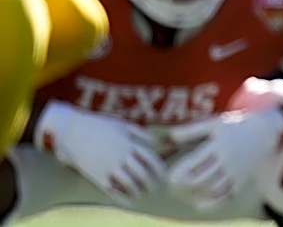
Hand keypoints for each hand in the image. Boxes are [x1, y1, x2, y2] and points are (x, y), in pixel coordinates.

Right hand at [35, 100, 165, 204]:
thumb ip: (139, 132)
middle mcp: (122, 156)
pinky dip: (124, 198)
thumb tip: (154, 141)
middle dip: (152, 183)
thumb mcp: (121, 124)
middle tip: (156, 188)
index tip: (164, 175)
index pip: (151, 159)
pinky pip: (113, 191)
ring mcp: (110, 168)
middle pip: (142, 173)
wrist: (73, 132)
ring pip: (130, 184)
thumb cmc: (99, 125)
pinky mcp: (98, 177)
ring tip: (144, 194)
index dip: (159, 169)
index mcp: (129, 143)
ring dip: (139, 191)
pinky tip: (130, 202)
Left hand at [166, 106, 282, 210]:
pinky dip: (211, 204)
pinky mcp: (242, 180)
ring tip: (183, 192)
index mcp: (219, 144)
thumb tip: (172, 135)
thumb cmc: (237, 124)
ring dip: (195, 194)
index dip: (179, 172)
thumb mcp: (215, 123)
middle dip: (184, 185)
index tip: (169, 175)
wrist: (266, 131)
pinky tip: (198, 203)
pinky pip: (225, 196)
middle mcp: (228, 159)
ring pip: (212, 189)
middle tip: (172, 186)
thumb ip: (193, 130)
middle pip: (201, 179)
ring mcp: (236, 171)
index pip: (194, 163)